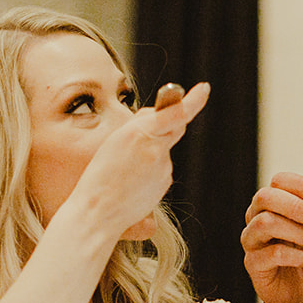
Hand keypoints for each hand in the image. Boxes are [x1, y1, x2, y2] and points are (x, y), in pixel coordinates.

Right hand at [69, 82, 210, 237]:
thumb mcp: (114, 141)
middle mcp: (156, 149)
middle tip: (136, 139)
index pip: (176, 113)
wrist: (99, 212)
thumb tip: (159, 116)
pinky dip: (150, 169)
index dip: (194, 100)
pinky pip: (161, 167)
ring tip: (126, 169)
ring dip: (150, 152)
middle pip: (173, 127)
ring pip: (164, 149)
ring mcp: (164, 167)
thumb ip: (139, 125)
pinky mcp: (165, 182)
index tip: (204, 89)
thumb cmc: (100, 176)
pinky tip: (132, 180)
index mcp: (139, 133)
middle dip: (164, 125)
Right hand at [240, 171, 302, 302]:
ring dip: (294, 232)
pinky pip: (268, 253)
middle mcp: (259, 217)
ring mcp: (253, 240)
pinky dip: (291, 255)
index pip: (279, 181)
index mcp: (277, 204)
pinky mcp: (253, 263)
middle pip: (265, 197)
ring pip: (264, 223)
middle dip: (295, 206)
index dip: (299, 184)